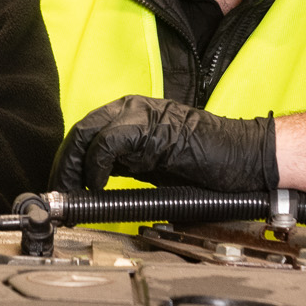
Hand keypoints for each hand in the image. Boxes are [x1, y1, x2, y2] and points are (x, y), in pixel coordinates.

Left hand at [51, 96, 276, 194]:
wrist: (244, 158)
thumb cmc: (207, 165)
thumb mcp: (152, 167)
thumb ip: (124, 167)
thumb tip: (92, 188)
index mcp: (130, 116)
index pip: (83, 134)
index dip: (67, 163)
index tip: (63, 191)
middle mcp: (131, 108)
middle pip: (78, 132)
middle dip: (63, 167)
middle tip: (61, 196)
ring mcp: (141, 114)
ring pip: (86, 134)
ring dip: (73, 169)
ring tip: (75, 195)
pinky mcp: (152, 128)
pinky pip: (108, 144)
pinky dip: (97, 167)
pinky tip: (99, 186)